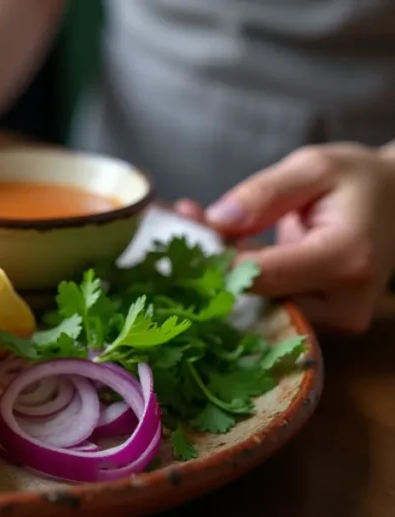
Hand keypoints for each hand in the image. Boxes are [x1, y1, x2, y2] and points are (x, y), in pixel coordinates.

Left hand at [182, 143, 394, 332]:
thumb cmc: (357, 181)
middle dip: (215, 265)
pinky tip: (221, 252)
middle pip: (257, 296)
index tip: (185, 228)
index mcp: (346, 259)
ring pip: (258, 307)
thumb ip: (264, 193)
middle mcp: (343, 303)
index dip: (216, 258)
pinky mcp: (323, 325)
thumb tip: (216, 221)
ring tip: (201, 234)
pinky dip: (243, 283)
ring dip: (225, 276)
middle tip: (183, 226)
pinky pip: (270, 308)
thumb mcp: (312, 167)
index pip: (263, 275)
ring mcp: (335, 322)